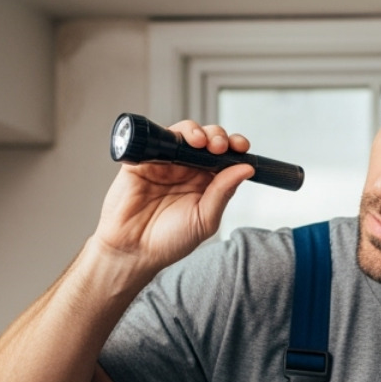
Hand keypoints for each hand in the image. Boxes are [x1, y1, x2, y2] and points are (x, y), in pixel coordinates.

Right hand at [93, 121, 253, 271]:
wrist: (133, 250)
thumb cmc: (169, 240)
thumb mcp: (204, 219)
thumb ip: (223, 192)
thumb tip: (247, 168)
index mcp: (206, 182)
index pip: (224, 157)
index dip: (234, 147)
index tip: (242, 147)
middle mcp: (187, 169)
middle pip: (206, 139)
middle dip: (217, 136)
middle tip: (220, 146)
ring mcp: (164, 162)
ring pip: (182, 134)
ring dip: (195, 131)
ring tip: (201, 142)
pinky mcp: (141, 160)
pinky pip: (154, 139)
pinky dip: (167, 135)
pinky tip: (177, 142)